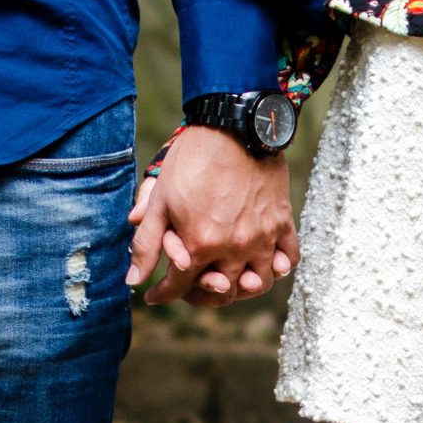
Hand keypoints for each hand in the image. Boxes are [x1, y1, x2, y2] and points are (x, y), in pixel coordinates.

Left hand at [128, 126, 295, 307]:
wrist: (233, 126)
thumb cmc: (192, 159)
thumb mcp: (160, 200)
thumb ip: (147, 244)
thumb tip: (134, 281)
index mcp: (200, 244)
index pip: (180, 286)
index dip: (163, 294)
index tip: (154, 295)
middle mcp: (234, 248)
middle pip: (222, 292)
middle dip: (201, 296)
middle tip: (190, 289)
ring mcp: (262, 237)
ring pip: (260, 283)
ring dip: (243, 289)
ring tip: (230, 282)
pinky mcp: (282, 222)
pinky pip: (289, 258)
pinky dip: (278, 267)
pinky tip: (265, 265)